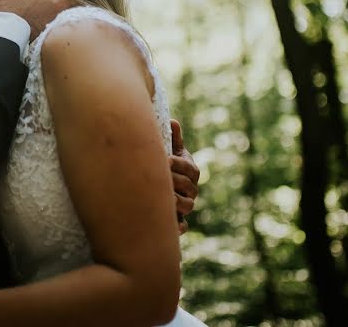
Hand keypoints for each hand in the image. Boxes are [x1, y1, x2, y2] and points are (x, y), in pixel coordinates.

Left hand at [168, 119, 199, 233]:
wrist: (156, 185)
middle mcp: (191, 189)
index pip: (191, 169)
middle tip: (158, 176)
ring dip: (175, 201)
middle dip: (174, 180)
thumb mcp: (169, 150)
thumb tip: (172, 121)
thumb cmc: (164, 164)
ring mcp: (186, 205)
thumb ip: (171, 138)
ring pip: (187, 205)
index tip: (166, 159)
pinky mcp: (179, 221)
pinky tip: (167, 224)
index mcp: (190, 171)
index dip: (179, 164)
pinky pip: (183, 227)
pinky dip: (178, 227)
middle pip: (189, 187)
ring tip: (161, 196)